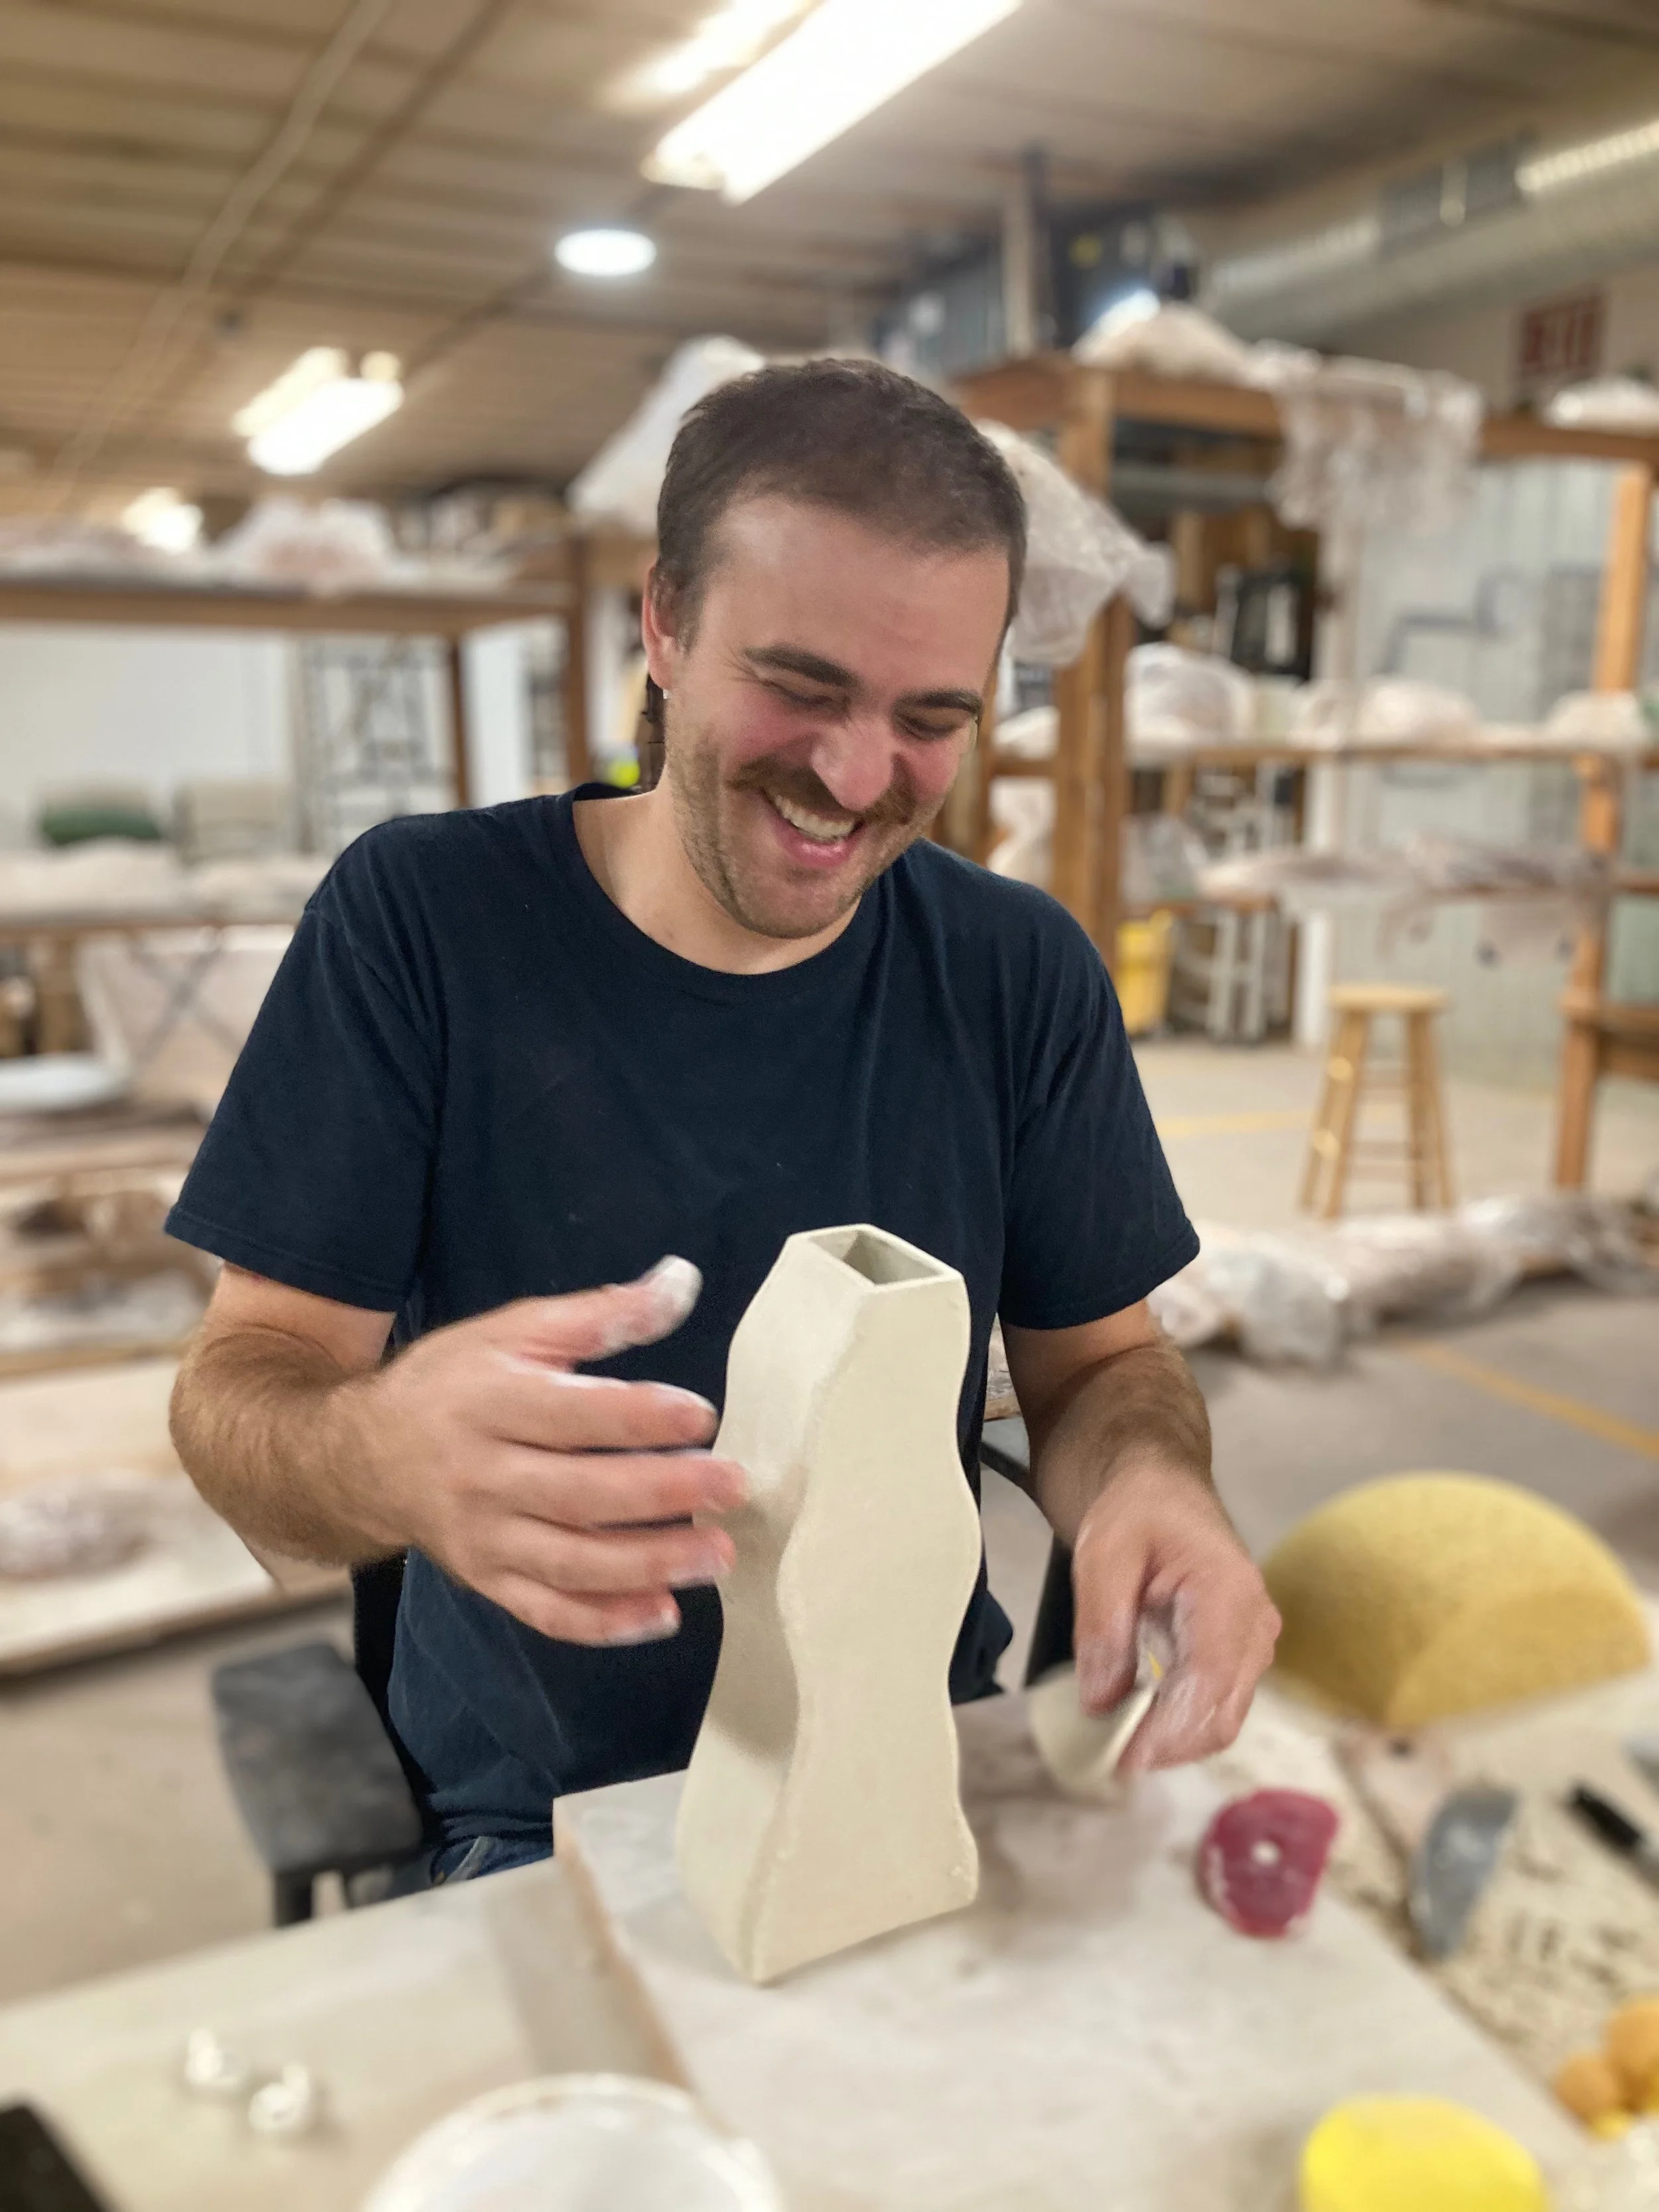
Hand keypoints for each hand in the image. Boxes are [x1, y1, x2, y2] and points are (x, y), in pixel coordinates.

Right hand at [350, 1258, 745, 1647]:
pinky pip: (547, 1613)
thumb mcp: (514, 1329)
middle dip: (664, 1494)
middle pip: (580, 1495)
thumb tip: (683, 1282)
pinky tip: (664, 1614)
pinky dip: (605, 1623)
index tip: (703, 1417)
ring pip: (571, 1564)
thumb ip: (600, 1313)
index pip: (574, 1415)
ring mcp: (483, 1539)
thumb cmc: (454, 1383)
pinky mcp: (486, 1582)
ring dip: (650, 1565)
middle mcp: (483, 1477)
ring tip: (717, 1556)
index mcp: (491, 1403)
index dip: (640, 1418)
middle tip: (733, 1487)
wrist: (361, 1457)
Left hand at [1070, 1462, 1278, 1772]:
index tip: (1123, 1760)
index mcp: (1229, 1593)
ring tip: (1116, 1745)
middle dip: (1167, 1747)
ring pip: (1221, 1719)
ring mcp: (1254, 1644)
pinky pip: (1216, 1706)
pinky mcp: (1240, 1657)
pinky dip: (1179, 1725)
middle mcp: (1255, 1626)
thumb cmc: (1137, 1513)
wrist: (1164, 1490)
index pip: (1207, 1682)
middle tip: (1108, 1761)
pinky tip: (1137, 1725)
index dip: (1168, 1732)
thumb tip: (1100, 1702)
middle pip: (1221, 1714)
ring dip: (1172, 1741)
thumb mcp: (1103, 1553)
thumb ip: (1103, 1625)